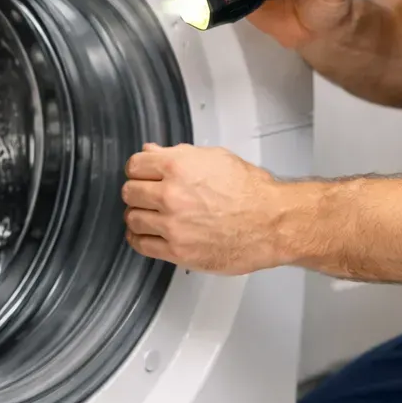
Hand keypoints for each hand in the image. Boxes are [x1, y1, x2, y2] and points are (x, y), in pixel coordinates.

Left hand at [122, 142, 293, 273]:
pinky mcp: (177, 251)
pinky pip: (142, 245)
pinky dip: (140, 238)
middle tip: (147, 195)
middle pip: (129, 191)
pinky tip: (148, 234)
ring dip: (138, 215)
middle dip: (137, 191)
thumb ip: (180, 154)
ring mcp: (172, 225)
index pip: (135, 164)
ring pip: (132, 218)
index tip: (141, 174)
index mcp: (178, 166)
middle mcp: (171, 195)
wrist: (271, 223)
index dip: (138, 168)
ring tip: (150, 215)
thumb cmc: (251, 191)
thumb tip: (152, 151)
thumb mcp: (216, 158)